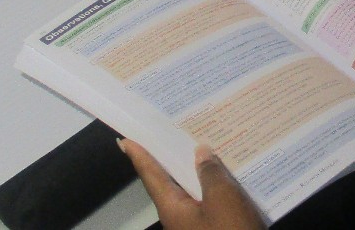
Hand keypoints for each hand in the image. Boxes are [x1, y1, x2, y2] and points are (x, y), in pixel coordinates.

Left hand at [119, 139, 265, 229]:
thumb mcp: (223, 198)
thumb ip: (211, 173)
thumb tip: (201, 153)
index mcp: (173, 208)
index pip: (151, 175)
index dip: (139, 156)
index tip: (125, 141)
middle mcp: (179, 216)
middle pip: (171, 181)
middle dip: (170, 157)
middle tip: (167, 133)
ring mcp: (196, 224)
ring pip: (193, 191)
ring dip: (198, 169)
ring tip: (203, 145)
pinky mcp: (213, 227)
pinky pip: (209, 201)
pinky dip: (214, 185)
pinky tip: (228, 174)